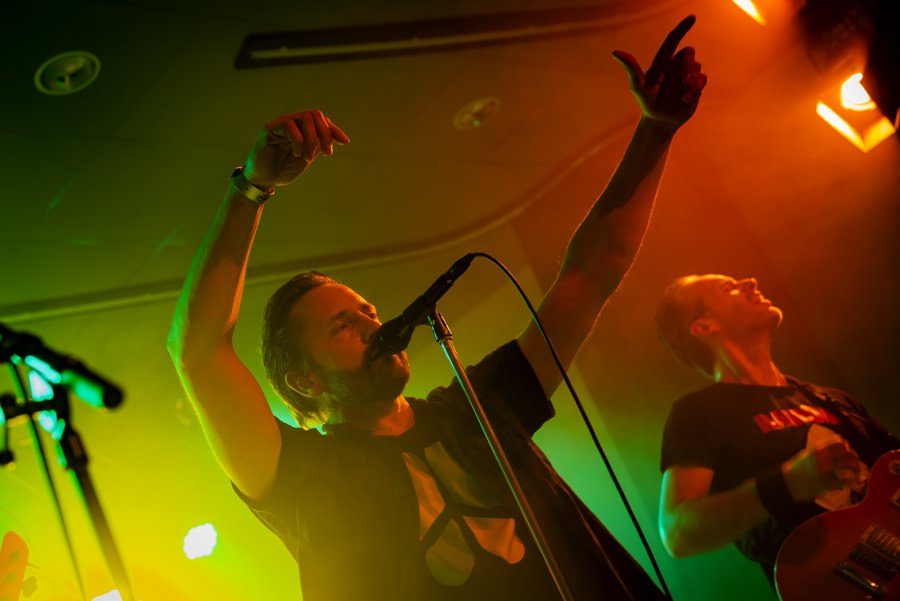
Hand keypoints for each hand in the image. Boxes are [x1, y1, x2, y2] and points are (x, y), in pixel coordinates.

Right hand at [243, 110, 349, 187]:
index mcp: (302, 129)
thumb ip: (318, 145)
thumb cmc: (283, 169)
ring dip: (312, 140)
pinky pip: (289, 124)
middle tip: (327, 154)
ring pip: (305, 118)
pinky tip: (296, 153)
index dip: (334, 129)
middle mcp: (292, 122)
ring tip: (308, 158)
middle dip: (325, 134)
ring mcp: (280, 124)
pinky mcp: (269, 129)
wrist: (263, 180)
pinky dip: (298, 140)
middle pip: (315, 115)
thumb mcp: (307, 157)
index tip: (345, 142)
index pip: (321, 120)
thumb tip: (336, 136)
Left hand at [612, 15, 706, 130]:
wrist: (659, 120)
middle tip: (683, 79)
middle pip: (689, 52)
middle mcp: (674, 65)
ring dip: (692, 80)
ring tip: (684, 93)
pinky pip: (703, 78)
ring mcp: (686, 75)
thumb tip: (614, 52)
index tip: (692, 17)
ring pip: (698, 65)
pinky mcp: (695, 85)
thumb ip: (630, 68)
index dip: (682, 27)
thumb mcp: (637, 85)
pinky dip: (697, 87)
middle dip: (688, 65)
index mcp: (661, 61)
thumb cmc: (646, 102)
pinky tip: (687, 98)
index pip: (673, 39)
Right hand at [781, 439, 861, 502]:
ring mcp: (827, 470)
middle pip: (848, 453)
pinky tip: (850, 480)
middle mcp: (824, 457)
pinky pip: (846, 479)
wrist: (787, 482)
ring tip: (856, 472)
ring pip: (850, 466)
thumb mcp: (808, 454)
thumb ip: (822, 450)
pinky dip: (851, 479)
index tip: (848, 449)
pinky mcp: (828, 482)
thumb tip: (838, 448)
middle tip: (855, 462)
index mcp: (817, 449)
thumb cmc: (797, 468)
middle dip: (854, 457)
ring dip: (856, 468)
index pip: (839, 441)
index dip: (846, 446)